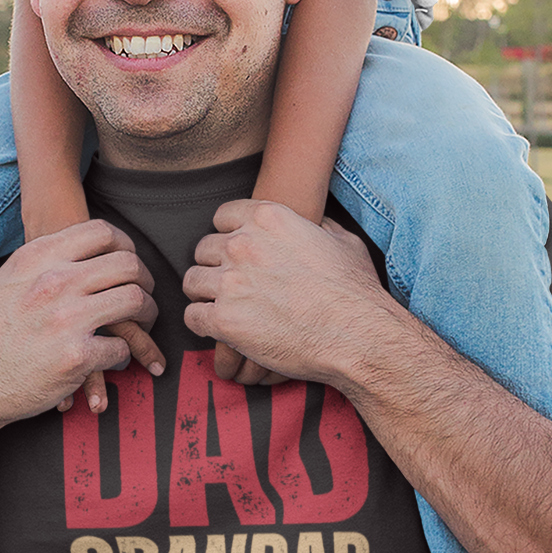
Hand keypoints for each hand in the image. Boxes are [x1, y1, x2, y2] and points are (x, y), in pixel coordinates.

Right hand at [0, 219, 158, 431]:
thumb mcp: (9, 280)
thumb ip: (44, 262)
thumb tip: (80, 252)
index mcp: (39, 257)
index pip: (102, 232)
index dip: (126, 245)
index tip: (128, 264)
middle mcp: (55, 281)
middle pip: (128, 264)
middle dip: (145, 280)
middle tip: (144, 296)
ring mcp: (66, 318)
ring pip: (135, 301)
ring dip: (147, 316)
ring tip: (144, 326)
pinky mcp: (76, 357)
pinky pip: (122, 347)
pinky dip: (125, 355)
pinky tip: (115, 360)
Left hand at [183, 200, 395, 387]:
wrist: (358, 336)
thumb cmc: (355, 291)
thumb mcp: (342, 240)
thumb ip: (317, 225)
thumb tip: (313, 222)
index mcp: (268, 218)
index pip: (222, 216)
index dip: (229, 235)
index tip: (237, 253)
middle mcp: (243, 245)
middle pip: (204, 248)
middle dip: (216, 266)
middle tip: (233, 285)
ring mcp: (231, 282)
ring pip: (192, 281)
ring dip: (205, 294)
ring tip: (223, 307)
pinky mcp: (224, 320)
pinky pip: (192, 316)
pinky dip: (203, 324)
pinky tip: (222, 329)